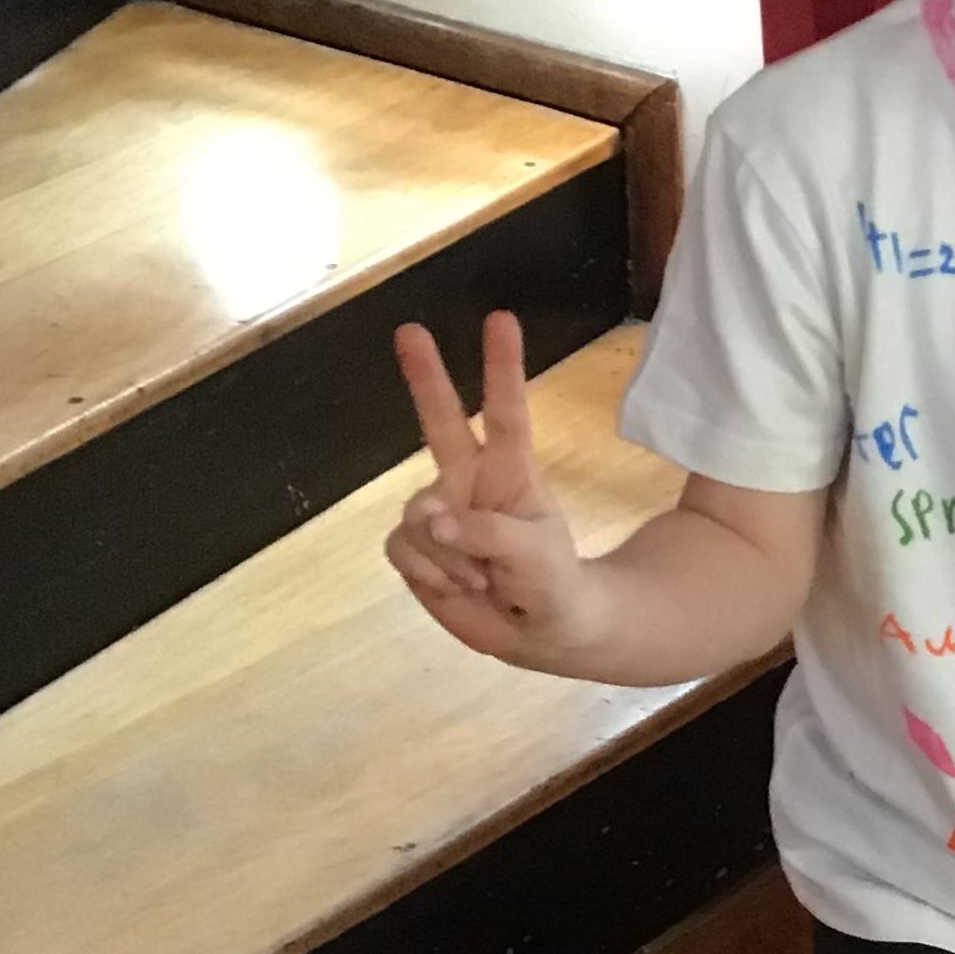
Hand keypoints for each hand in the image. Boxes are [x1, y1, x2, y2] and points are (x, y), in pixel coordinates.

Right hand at [385, 311, 597, 666]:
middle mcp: (469, 482)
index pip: (506, 412)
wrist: (538, 634)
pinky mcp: (412, 547)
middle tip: (410, 329)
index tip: (501, 319)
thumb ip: (489, 535)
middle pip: (440, 422)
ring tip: (482, 579)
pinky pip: (402, 549)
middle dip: (425, 377)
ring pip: (417, 516)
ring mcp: (437, 512)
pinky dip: (429, 575)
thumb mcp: (540, 562)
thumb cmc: (553, 585)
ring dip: (448, 556)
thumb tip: (432, 521)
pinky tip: (456, 586)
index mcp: (512, 472)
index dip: (501, 368)